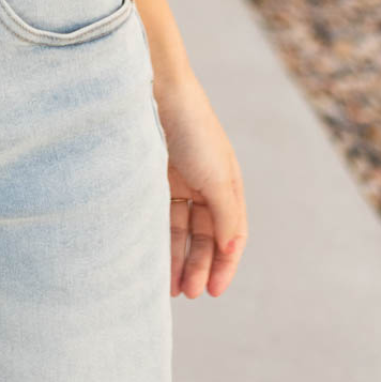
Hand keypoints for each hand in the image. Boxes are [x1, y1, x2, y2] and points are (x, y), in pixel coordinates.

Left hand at [153, 69, 247, 298]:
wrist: (155, 87)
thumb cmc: (192, 129)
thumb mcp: (218, 177)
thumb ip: (226, 216)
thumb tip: (230, 251)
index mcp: (227, 183)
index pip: (230, 233)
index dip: (224, 263)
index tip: (213, 291)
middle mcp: (202, 182)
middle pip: (204, 235)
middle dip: (198, 265)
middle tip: (189, 294)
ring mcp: (175, 178)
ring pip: (179, 228)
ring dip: (177, 258)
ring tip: (170, 288)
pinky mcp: (150, 173)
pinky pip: (157, 214)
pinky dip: (157, 237)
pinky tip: (152, 260)